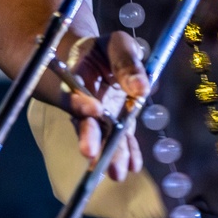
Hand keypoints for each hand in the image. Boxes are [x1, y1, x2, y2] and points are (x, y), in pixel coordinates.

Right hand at [52, 31, 148, 181]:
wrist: (96, 62)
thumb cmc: (105, 50)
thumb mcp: (117, 44)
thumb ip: (127, 63)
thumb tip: (142, 89)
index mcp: (77, 78)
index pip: (75, 93)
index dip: (83, 103)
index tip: (96, 110)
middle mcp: (83, 103)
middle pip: (85, 123)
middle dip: (90, 139)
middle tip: (91, 155)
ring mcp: (99, 119)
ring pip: (103, 137)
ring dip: (110, 154)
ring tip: (117, 173)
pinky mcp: (114, 126)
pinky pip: (120, 141)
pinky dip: (128, 153)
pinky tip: (134, 166)